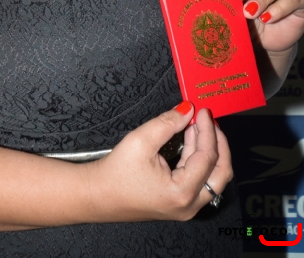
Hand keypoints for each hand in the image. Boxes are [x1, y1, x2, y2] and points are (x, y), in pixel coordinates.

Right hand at [86, 103, 231, 221]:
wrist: (97, 195)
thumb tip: (188, 109)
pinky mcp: (179, 204)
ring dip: (208, 150)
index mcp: (182, 192)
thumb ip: (168, 123)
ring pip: (212, 178)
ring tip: (197, 126)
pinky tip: (190, 140)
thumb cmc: (116, 172)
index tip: (203, 111)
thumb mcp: (141, 140)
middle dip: (218, 144)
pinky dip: (199, 160)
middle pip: (220, 173)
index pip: (207, 157)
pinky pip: (199, 181)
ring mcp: (185, 208)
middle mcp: (189, 205)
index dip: (208, 130)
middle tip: (208, 121)